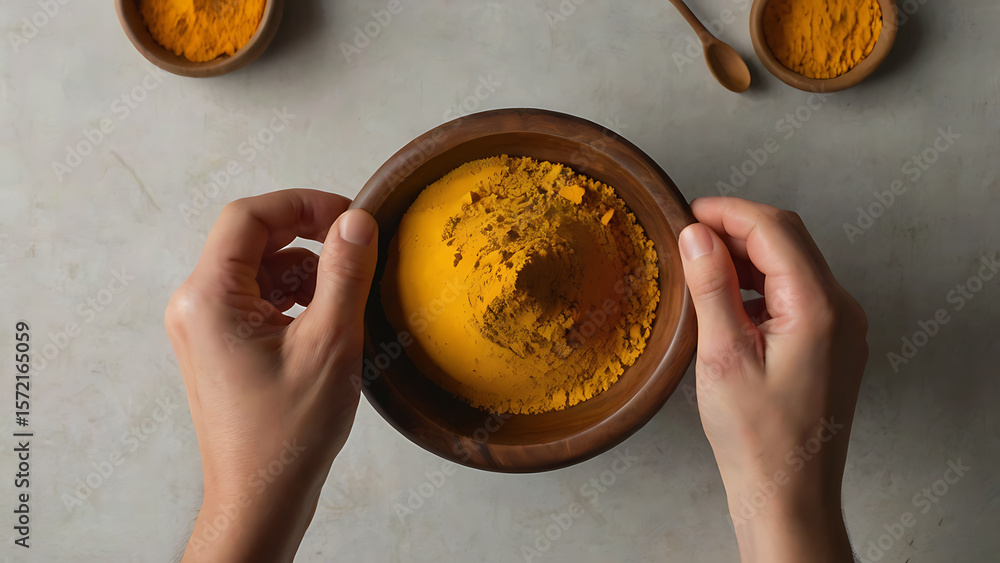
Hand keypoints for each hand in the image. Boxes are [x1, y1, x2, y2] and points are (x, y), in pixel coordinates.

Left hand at [165, 190, 377, 561]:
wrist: (261, 497)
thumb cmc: (287, 434)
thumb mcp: (329, 344)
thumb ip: (344, 274)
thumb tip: (357, 221)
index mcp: (209, 298)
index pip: (249, 217)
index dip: (303, 204)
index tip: (349, 216)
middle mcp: (195, 305)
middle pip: (252, 240)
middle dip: (307, 237)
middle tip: (356, 247)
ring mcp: (204, 327)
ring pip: (258, 269)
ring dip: (304, 270)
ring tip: (343, 299)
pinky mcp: (219, 345)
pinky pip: (257, 298)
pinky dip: (293, 297)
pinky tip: (324, 320)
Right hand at [677, 197, 867, 562]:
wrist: (788, 493)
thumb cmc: (757, 437)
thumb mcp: (723, 357)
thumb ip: (712, 288)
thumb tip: (696, 235)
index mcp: (818, 307)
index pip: (776, 229)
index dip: (729, 212)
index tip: (690, 213)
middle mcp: (841, 309)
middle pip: (790, 239)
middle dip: (739, 228)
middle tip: (690, 236)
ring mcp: (843, 327)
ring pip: (795, 263)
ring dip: (750, 255)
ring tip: (704, 266)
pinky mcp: (834, 343)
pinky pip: (799, 292)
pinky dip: (762, 283)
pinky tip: (730, 301)